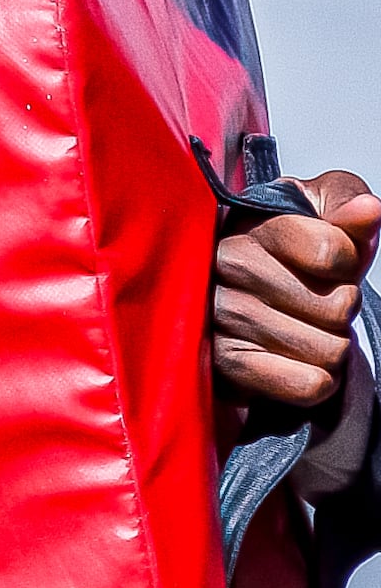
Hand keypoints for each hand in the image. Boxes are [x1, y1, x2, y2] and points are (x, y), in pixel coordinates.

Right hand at [217, 169, 379, 410]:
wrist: (247, 298)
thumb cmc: (293, 253)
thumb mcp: (322, 212)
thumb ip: (347, 202)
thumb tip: (368, 212)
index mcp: (253, 223)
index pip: (334, 253)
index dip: (348, 264)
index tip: (328, 263)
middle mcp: (227, 264)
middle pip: (338, 307)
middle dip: (340, 309)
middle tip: (312, 301)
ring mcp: (221, 316)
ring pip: (328, 350)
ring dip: (329, 347)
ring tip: (301, 330)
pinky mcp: (226, 363)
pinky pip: (307, 385)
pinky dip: (316, 381)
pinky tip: (295, 362)